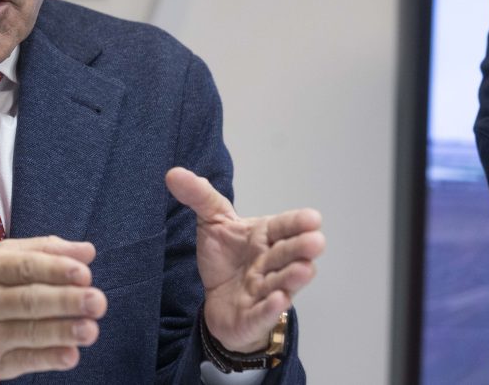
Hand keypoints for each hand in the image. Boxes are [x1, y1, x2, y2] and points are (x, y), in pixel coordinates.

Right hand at [0, 236, 106, 378]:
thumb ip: (43, 251)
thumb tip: (86, 251)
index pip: (25, 267)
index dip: (56, 270)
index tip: (83, 272)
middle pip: (29, 300)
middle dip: (66, 301)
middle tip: (96, 301)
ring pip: (29, 331)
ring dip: (63, 331)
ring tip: (90, 329)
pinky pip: (25, 360)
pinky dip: (49, 358)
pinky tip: (70, 354)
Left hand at [165, 167, 324, 351]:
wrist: (216, 300)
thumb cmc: (225, 258)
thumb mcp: (212, 223)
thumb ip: (198, 196)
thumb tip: (174, 173)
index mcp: (264, 237)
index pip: (283, 227)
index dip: (298, 223)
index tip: (312, 218)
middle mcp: (270, 263)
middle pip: (287, 254)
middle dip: (301, 248)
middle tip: (315, 241)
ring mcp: (265, 291)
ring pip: (282, 283)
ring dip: (292, 277)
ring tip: (304, 269)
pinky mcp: (254, 316)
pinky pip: (264, 312)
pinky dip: (271, 307)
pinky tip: (279, 299)